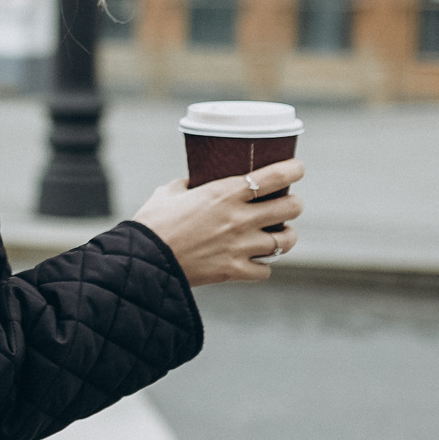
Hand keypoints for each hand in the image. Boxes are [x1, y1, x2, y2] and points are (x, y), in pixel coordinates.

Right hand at [129, 160, 304, 286]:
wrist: (141, 260)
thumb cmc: (151, 223)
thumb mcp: (168, 193)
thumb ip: (187, 186)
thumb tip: (194, 183)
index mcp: (225, 193)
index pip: (275, 176)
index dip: (294, 169)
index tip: (297, 169)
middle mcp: (239, 218)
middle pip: (291, 207)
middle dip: (293, 204)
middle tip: (286, 205)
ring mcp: (240, 246)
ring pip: (286, 240)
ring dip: (286, 236)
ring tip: (280, 235)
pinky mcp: (234, 271)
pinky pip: (265, 270)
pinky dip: (262, 266)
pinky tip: (255, 261)